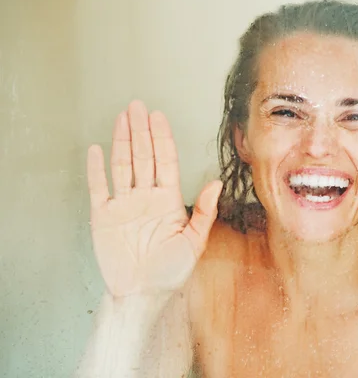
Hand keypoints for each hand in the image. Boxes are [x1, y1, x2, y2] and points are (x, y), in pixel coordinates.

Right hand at [86, 100, 221, 296]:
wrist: (141, 294)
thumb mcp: (194, 242)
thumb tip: (216, 182)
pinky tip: (97, 150)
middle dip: (141, 131)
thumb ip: (204, 211)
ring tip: (122, 118)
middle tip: (137, 106)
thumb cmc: (170, 271)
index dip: (162, 138)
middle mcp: (145, 197)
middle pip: (143, 157)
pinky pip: (98, 188)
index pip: (165, 162)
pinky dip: (96, 169)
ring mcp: (124, 205)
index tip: (158, 116)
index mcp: (167, 200)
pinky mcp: (103, 217)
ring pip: (122, 165)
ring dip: (122, 142)